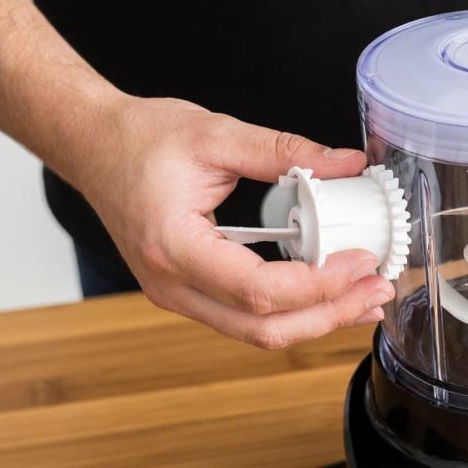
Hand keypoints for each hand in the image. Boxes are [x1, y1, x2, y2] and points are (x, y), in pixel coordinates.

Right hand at [62, 96, 394, 348]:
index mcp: (173, 246)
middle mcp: (171, 285)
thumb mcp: (216, 133)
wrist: (90, 144)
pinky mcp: (189, 293)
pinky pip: (246, 319)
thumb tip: (347, 164)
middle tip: (377, 291)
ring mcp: (177, 296)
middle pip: (262, 329)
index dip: (319, 284)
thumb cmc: (138, 138)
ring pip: (256, 334)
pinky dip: (293, 312)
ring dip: (316, 321)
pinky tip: (329, 294)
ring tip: (365, 298)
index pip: (258, 289)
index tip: (361, 261)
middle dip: (329, 316)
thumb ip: (285, 150)